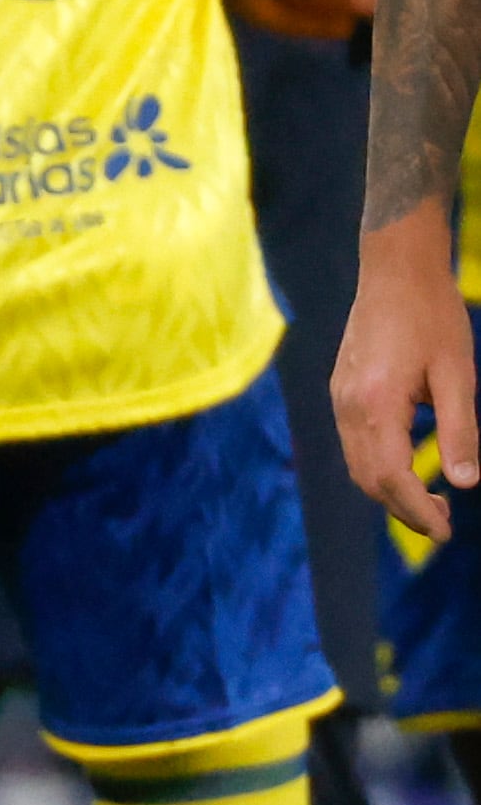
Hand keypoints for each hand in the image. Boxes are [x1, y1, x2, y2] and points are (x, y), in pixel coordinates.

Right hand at [336, 203, 478, 539]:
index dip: (418, 511)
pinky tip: (408, 465)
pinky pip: (352, 443)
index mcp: (376, 403)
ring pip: (356, 463)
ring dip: (389, 491)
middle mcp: (348, 404)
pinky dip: (377, 467)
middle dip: (404, 509)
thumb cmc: (433, 318)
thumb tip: (465, 483)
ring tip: (431, 500)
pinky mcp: (341, 388)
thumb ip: (461, 431)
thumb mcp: (458, 375)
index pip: (391, 477)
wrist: (395, 271)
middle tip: (444, 524)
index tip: (448, 533)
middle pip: (367, 478)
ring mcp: (339, 396)